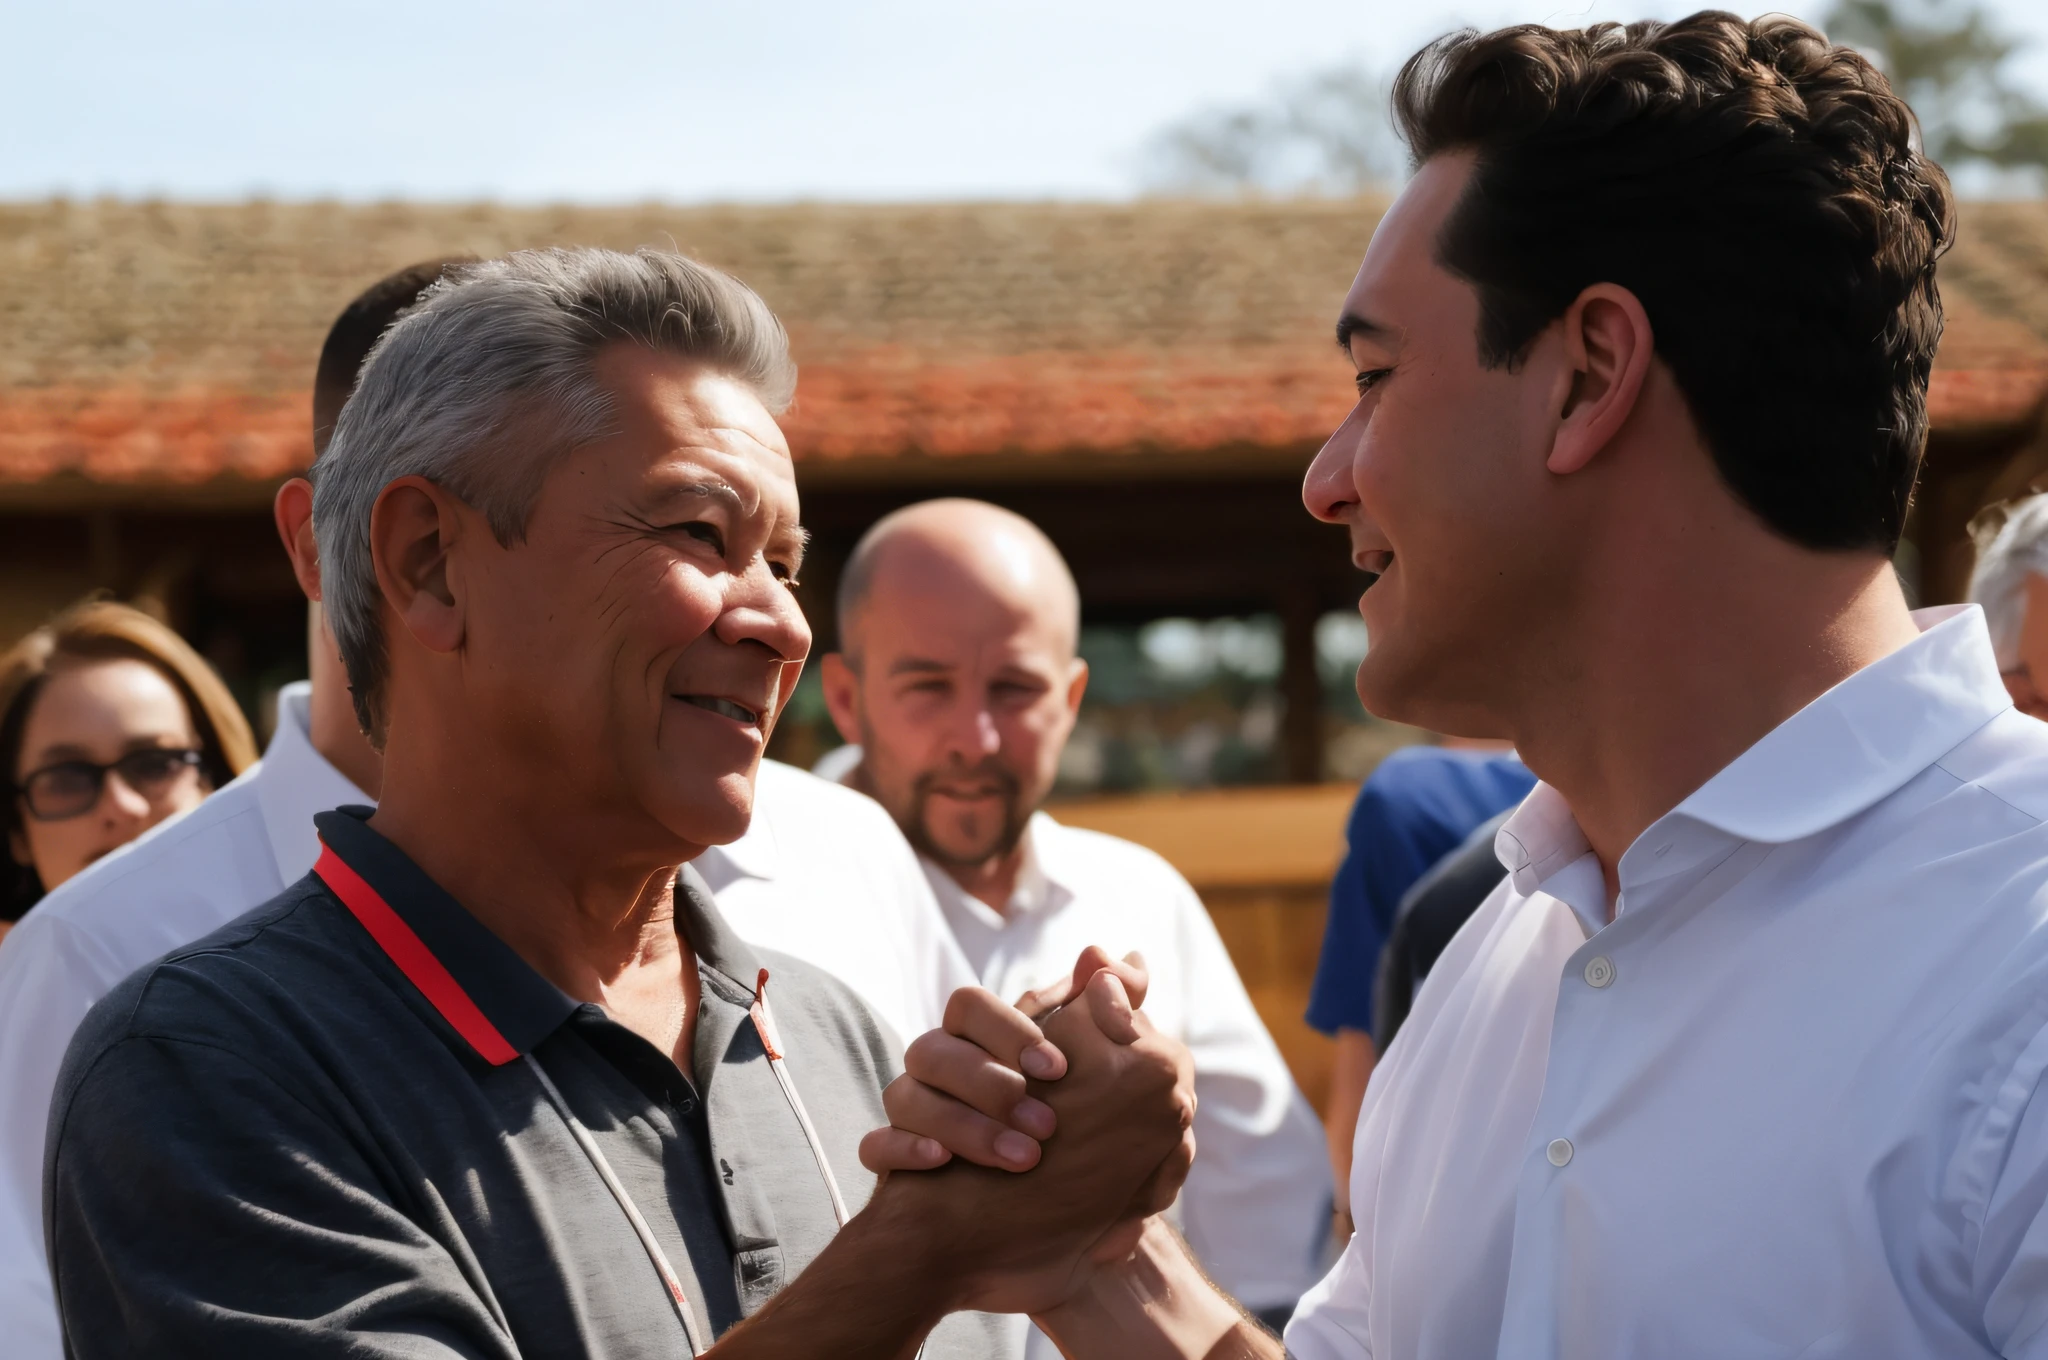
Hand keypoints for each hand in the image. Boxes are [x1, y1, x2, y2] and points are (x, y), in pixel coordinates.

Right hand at [867, 975, 1196, 1315]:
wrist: (1038, 1212)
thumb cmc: (1067, 1126)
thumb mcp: (1098, 1074)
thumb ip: (1111, 1014)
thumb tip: (1130, 961)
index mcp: (977, 1036)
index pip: (970, 1005)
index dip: (1010, 1031)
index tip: (1059, 1070)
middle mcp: (937, 1065)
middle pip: (932, 1048)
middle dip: (990, 1085)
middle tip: (1048, 1127)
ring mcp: (911, 1110)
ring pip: (902, 1093)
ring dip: (963, 1124)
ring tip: (1023, 1159)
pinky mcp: (893, 1157)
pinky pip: (876, 1144)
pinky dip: (905, 1149)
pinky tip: (943, 1163)